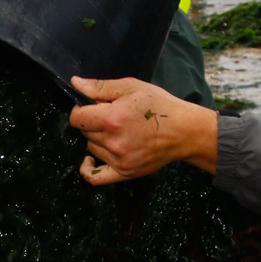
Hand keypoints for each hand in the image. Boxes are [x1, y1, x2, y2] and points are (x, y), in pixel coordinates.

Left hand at [67, 76, 219, 186]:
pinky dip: (88, 168)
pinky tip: (89, 160)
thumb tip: (76, 84)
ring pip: (92, 148)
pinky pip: (96, 177)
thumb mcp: (131, 87)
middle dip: (93, 122)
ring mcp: (119, 160)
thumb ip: (100, 87)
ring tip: (117, 131)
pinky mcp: (125, 172)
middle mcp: (113, 142)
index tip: (91, 107)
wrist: (184, 131)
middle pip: (85, 132)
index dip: (81, 109)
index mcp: (112, 119)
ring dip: (97, 139)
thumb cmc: (160, 107)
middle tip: (111, 117)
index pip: (77, 118)